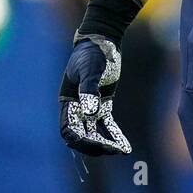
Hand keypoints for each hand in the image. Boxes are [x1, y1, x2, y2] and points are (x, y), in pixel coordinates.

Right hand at [59, 34, 131, 156]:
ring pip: (94, 133)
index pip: (68, 129)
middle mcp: (76, 108)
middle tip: (112, 150)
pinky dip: (115, 135)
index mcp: (67, 101)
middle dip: (95, 145)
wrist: (103, 41)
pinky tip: (125, 146)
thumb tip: (90, 113)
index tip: (97, 144)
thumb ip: (89, 89)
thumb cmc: (93, 53)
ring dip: (106, 143)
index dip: (80, 140)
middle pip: (82, 135)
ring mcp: (89, 107)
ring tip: (121, 151)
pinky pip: (107, 125)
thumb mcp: (91, 68)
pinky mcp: (102, 104)